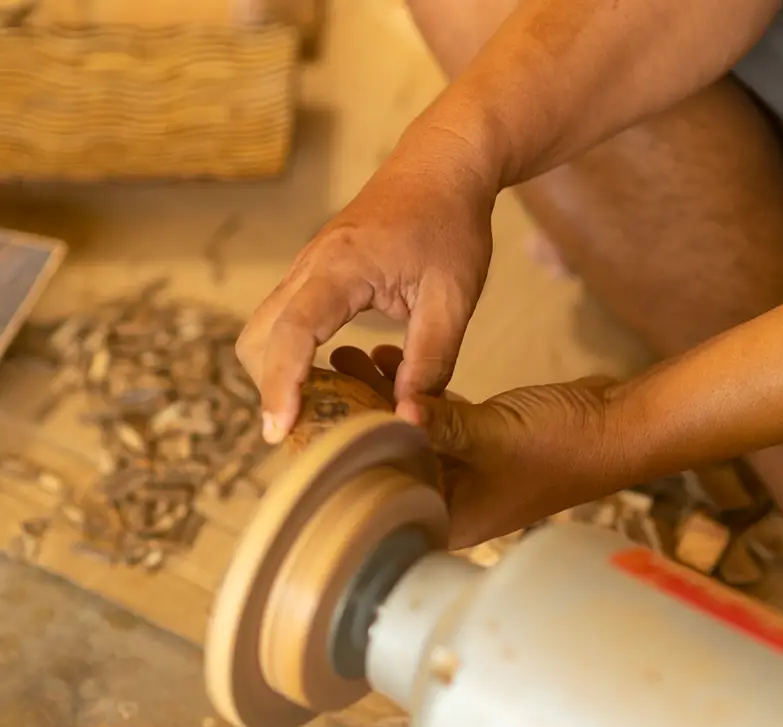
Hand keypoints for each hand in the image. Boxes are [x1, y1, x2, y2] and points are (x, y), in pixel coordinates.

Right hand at [236, 132, 495, 444]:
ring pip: (263, 331)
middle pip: (258, 337)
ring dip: (276, 374)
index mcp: (342, 266)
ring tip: (316, 413)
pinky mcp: (313, 275)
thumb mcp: (454, 298)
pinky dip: (290, 358)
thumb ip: (430, 361)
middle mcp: (310, 265)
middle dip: (270, 388)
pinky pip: (283, 322)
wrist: (441, 166)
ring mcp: (306, 268)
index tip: (280, 430)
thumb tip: (408, 419)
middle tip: (305, 432)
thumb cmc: (450, 224)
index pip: (293, 331)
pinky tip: (325, 382)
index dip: (282, 385)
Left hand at [330, 345, 630, 548]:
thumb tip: (392, 413)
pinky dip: (413, 391)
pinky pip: (433, 417)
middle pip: (388, 461)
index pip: (381, 497)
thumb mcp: (494, 435)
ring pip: (408, 434)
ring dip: (381, 397)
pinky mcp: (477, 441)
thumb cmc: (563, 445)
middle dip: (356, 420)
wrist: (617, 424)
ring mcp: (465, 470)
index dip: (346, 460)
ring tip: (346, 358)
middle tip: (322, 381)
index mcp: (449, 517)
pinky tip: (385, 359)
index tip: (314, 421)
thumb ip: (440, 426)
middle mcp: (452, 500)